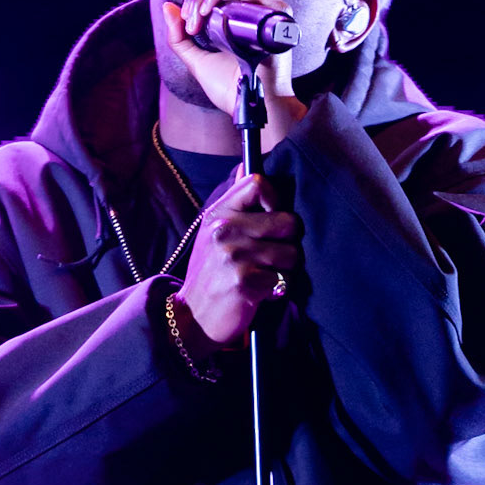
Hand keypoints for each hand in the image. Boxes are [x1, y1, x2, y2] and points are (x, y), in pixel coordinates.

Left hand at [162, 0, 305, 145]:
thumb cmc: (232, 90)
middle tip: (187, 18)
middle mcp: (258, 7)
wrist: (252, 108)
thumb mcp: (197, 61)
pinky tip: (206, 15)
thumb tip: (169, 6)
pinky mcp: (275, 16)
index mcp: (243, 13)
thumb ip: (180, 38)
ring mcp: (268, 9)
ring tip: (196, 21)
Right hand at [176, 170, 300, 349]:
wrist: (191, 317)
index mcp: (219, 213)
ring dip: (285, 271)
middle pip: (288, 222)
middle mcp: (225, 230)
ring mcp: (235, 255)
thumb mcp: (212, 232)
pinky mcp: (246, 282)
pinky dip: (279, 291)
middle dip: (289, 244)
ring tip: (265, 276)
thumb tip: (246, 167)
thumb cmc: (210, 273)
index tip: (273, 217)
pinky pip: (285, 280)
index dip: (276, 200)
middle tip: (272, 258)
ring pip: (292, 255)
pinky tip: (262, 293)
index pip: (258, 183)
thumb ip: (235, 202)